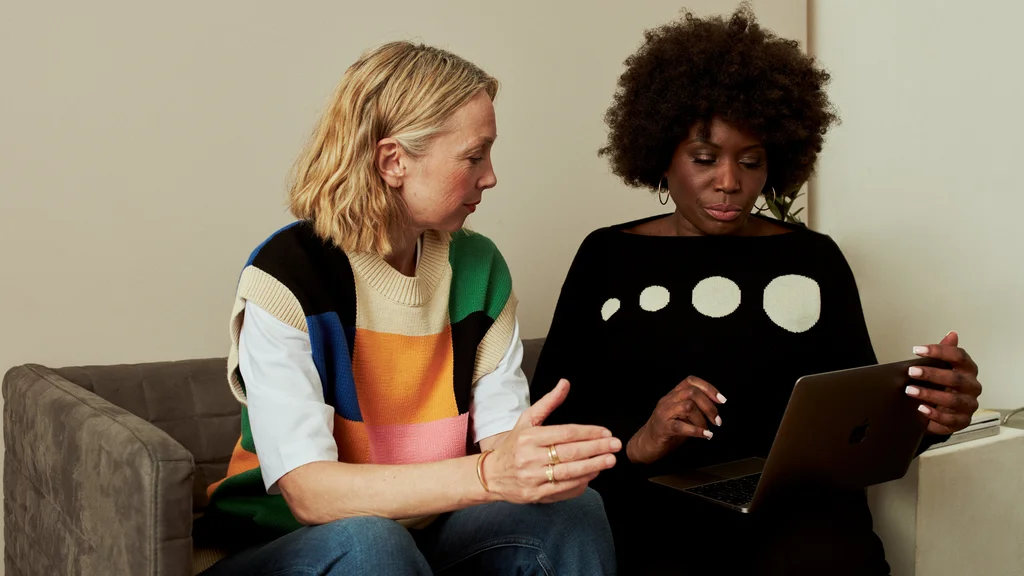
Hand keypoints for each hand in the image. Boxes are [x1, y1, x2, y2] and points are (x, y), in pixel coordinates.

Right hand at [485, 379, 620, 503]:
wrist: (491, 475)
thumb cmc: (513, 445)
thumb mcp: (527, 420)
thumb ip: (548, 403)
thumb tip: (565, 383)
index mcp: (529, 437)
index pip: (565, 433)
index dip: (589, 433)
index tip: (606, 432)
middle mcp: (530, 457)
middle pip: (570, 453)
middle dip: (596, 449)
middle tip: (615, 445)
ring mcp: (533, 478)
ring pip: (569, 472)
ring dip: (593, 466)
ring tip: (609, 460)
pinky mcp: (536, 494)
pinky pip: (563, 489)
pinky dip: (581, 482)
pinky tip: (592, 475)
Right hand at [627, 375, 725, 463]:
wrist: (646, 443)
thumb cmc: (667, 429)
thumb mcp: (683, 415)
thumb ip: (696, 409)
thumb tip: (715, 411)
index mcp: (673, 395)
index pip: (691, 381)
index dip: (708, 388)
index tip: (721, 400)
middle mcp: (668, 400)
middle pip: (692, 392)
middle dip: (709, 406)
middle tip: (717, 420)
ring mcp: (664, 413)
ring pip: (688, 406)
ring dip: (702, 419)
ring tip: (707, 429)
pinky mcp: (662, 427)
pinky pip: (681, 426)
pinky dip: (696, 431)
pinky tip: (705, 435)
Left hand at [905, 331, 982, 434]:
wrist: (941, 411)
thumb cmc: (941, 385)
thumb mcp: (940, 368)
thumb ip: (944, 352)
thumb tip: (952, 334)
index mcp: (968, 370)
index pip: (959, 356)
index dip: (939, 351)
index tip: (916, 349)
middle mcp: (972, 387)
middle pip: (956, 379)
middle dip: (932, 374)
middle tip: (911, 371)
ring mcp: (969, 405)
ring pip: (953, 400)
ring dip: (929, 394)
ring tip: (910, 390)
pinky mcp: (963, 421)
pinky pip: (951, 420)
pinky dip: (935, 414)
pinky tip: (921, 409)